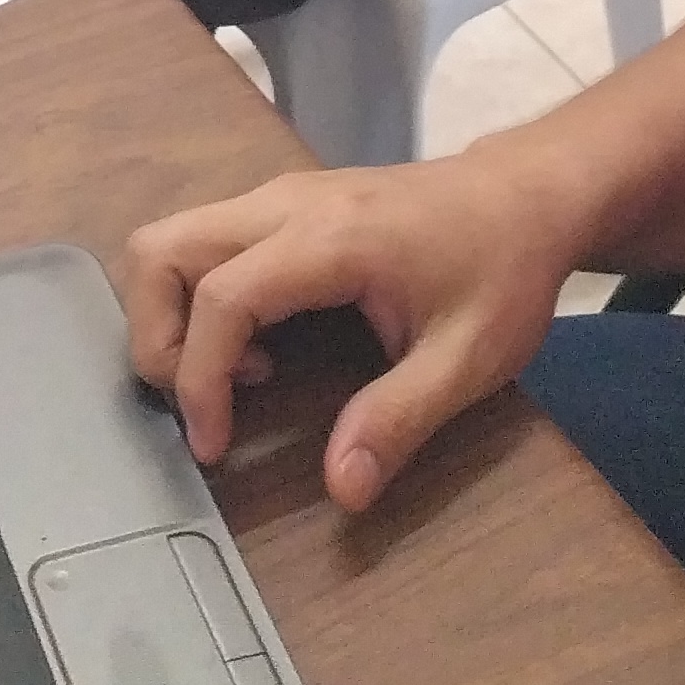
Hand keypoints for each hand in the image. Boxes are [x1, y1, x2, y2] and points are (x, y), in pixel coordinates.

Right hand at [122, 149, 590, 513]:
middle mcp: (286, 203)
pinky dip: (197, 296)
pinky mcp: (282, 203)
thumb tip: (341, 489)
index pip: (222, 297)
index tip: (213, 445)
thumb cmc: (504, 270)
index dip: (200, 378)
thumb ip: (399, 421)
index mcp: (330, 238)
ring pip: (171, 238)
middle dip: (156, 335)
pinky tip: (259, 343)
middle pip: (161, 248)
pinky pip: (202, 241)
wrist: (528, 194)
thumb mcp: (469, 359)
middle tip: (203, 401)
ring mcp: (279, 195)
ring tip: (237, 374)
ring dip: (172, 314)